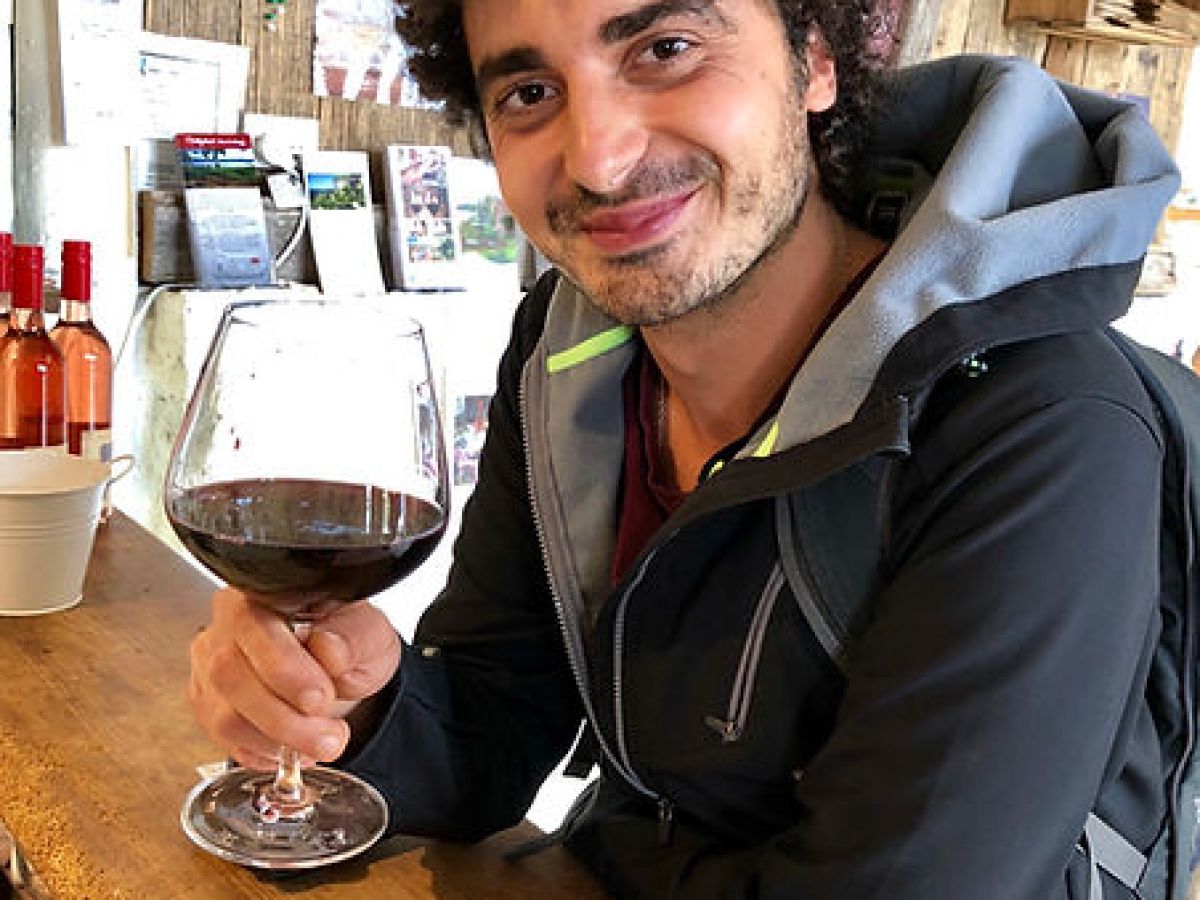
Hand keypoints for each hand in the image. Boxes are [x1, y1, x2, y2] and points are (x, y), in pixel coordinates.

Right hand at [188, 587, 400, 768]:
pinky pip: (225, 741)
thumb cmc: (348, 640)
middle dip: (285, 718)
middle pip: (230, 677)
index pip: (252, 627)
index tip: (321, 696)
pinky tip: (296, 748)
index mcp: (261, 594)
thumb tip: (328, 648)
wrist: (341, 669)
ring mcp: (209, 670)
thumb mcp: (369, 631)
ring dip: (279, 742)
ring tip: (322, 743)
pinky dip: (266, 752)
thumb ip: (354, 636)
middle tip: (329, 734)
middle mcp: (225, 629)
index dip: (285, 670)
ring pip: (224, 717)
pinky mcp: (209, 706)